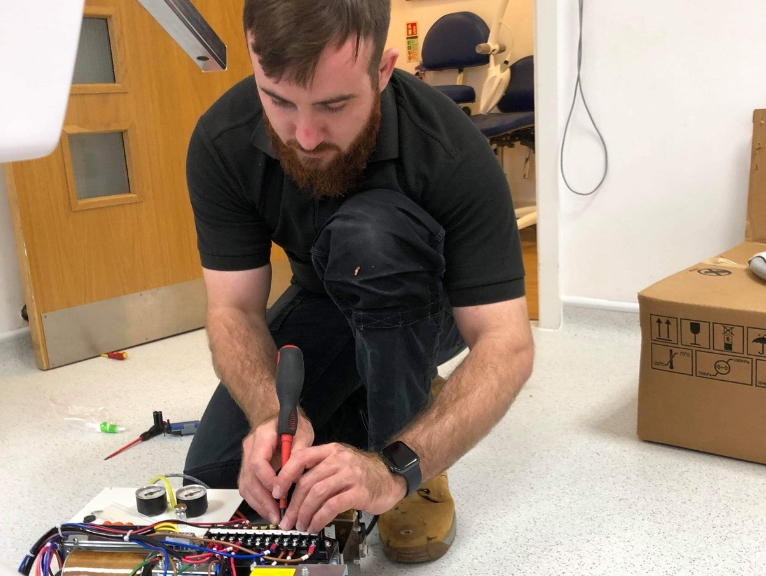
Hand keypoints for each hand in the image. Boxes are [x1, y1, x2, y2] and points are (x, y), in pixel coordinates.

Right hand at [238, 412, 313, 523]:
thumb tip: (296, 479)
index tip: (280, 494)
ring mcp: (245, 458)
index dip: (268, 480)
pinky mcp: (247, 467)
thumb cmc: (292, 423)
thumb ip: (299, 453)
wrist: (277, 414)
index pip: (258, 462)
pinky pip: (247, 486)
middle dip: (262, 499)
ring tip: (273, 517)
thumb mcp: (303, 433)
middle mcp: (249, 448)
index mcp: (262, 437)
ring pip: (245, 485)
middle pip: (249, 478)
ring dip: (258, 503)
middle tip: (277, 515)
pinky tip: (267, 509)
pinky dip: (256, 500)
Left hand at [273, 443, 406, 533]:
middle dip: (293, 504)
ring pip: (317, 494)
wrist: (392, 476)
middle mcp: (339, 460)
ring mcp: (350, 475)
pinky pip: (332, 506)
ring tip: (301, 526)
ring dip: (304, 513)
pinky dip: (319, 518)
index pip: (301, 457)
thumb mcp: (340, 462)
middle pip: (307, 481)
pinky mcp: (359, 492)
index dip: (285, 475)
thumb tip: (292, 490)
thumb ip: (320, 470)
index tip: (276, 493)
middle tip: (287, 520)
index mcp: (331, 450)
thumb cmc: (363, 473)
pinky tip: (315, 526)